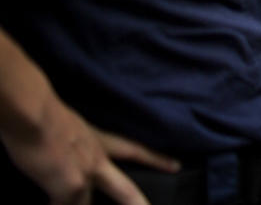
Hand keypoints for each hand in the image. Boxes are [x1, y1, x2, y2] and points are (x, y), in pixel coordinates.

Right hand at [2, 95, 178, 204]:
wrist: (34, 113)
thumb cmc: (44, 114)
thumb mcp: (70, 127)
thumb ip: (77, 144)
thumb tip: (69, 155)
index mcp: (100, 142)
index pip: (135, 150)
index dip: (156, 159)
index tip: (176, 166)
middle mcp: (98, 160)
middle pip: (126, 191)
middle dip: (138, 204)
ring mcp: (86, 176)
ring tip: (70, 198)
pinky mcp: (70, 188)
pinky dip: (54, 204)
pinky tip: (47, 201)